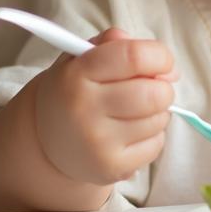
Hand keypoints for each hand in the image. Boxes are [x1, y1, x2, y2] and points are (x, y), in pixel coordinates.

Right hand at [34, 28, 176, 185]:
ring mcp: (97, 142)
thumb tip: (163, 64)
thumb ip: (117, 43)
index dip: (160, 56)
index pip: (134, 56)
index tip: (163, 62)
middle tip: (151, 88)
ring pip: (159, 119)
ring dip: (158, 112)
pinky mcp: (110, 168)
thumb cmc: (76, 90)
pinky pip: (156, 144)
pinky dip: (153, 136)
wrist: (47, 141)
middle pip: (154, 93)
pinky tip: (131, 133)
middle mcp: (84, 109)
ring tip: (135, 111)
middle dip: (162, 87)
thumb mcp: (82, 57)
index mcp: (77, 74)